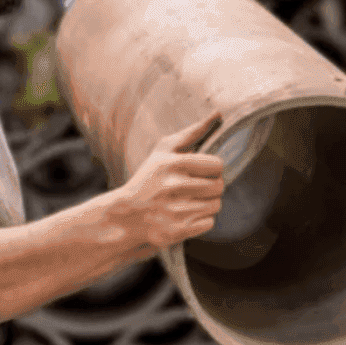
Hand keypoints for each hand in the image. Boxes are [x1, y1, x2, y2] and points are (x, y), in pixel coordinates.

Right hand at [115, 111, 225, 248]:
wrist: (125, 216)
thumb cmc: (148, 180)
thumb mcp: (164, 151)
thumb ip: (192, 132)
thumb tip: (218, 114)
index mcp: (174, 163)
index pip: (218, 165)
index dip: (211, 169)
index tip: (198, 172)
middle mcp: (176, 187)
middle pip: (220, 186)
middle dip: (210, 187)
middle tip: (193, 189)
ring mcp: (178, 210)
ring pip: (216, 205)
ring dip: (206, 204)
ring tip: (187, 203)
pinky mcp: (179, 230)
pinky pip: (209, 223)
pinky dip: (200, 220)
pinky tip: (184, 216)